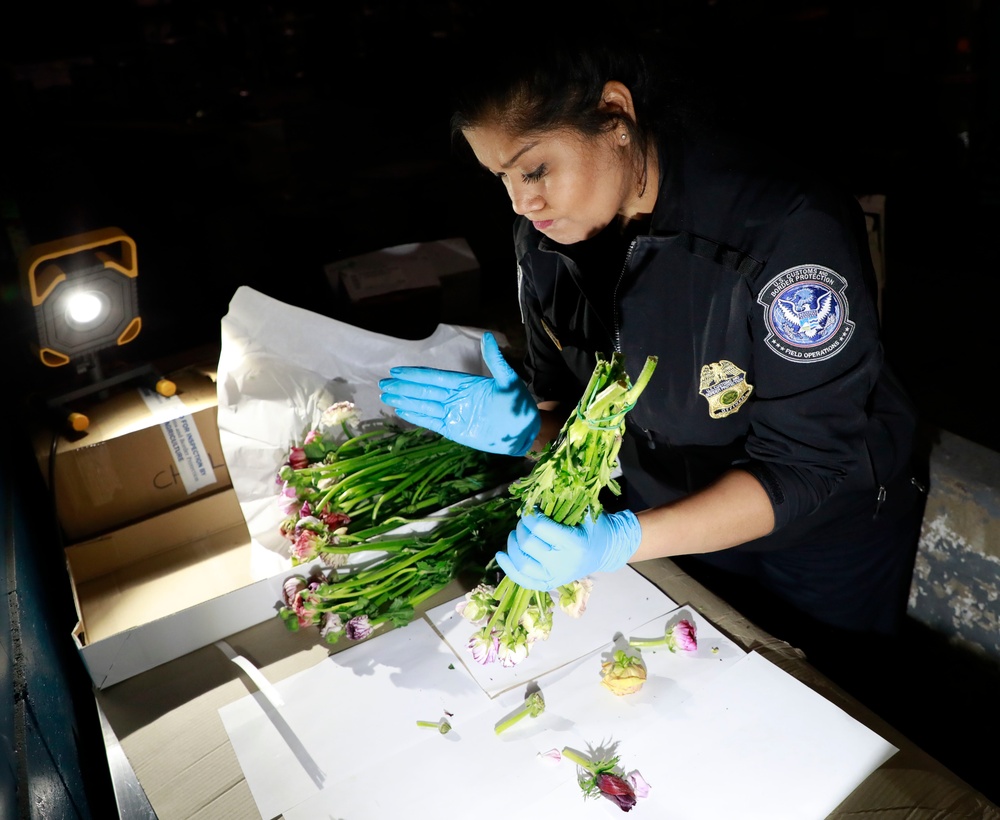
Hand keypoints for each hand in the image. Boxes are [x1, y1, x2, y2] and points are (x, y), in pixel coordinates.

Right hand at [378, 332, 540, 455]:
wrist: (526, 432)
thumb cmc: (520, 405)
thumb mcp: (509, 380)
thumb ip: (495, 360)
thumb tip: (487, 336)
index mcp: (466, 384)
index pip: (435, 377)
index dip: (416, 375)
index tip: (397, 371)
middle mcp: (456, 398)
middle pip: (424, 391)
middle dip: (404, 387)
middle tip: (383, 384)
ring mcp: (454, 414)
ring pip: (424, 405)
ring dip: (405, 401)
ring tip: (386, 397)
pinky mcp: (455, 430)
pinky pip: (432, 422)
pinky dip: (417, 417)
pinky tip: (402, 411)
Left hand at [495, 508, 641, 589]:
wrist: (606, 551)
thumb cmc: (596, 528)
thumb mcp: (586, 511)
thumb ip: (565, 502)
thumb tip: (536, 495)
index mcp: (574, 544)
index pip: (540, 528)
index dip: (529, 516)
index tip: (530, 509)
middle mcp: (562, 564)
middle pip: (527, 545)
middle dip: (521, 528)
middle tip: (525, 521)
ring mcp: (555, 577)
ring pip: (521, 564)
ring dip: (512, 545)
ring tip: (514, 534)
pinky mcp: (548, 583)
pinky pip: (523, 580)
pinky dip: (508, 568)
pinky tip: (501, 555)